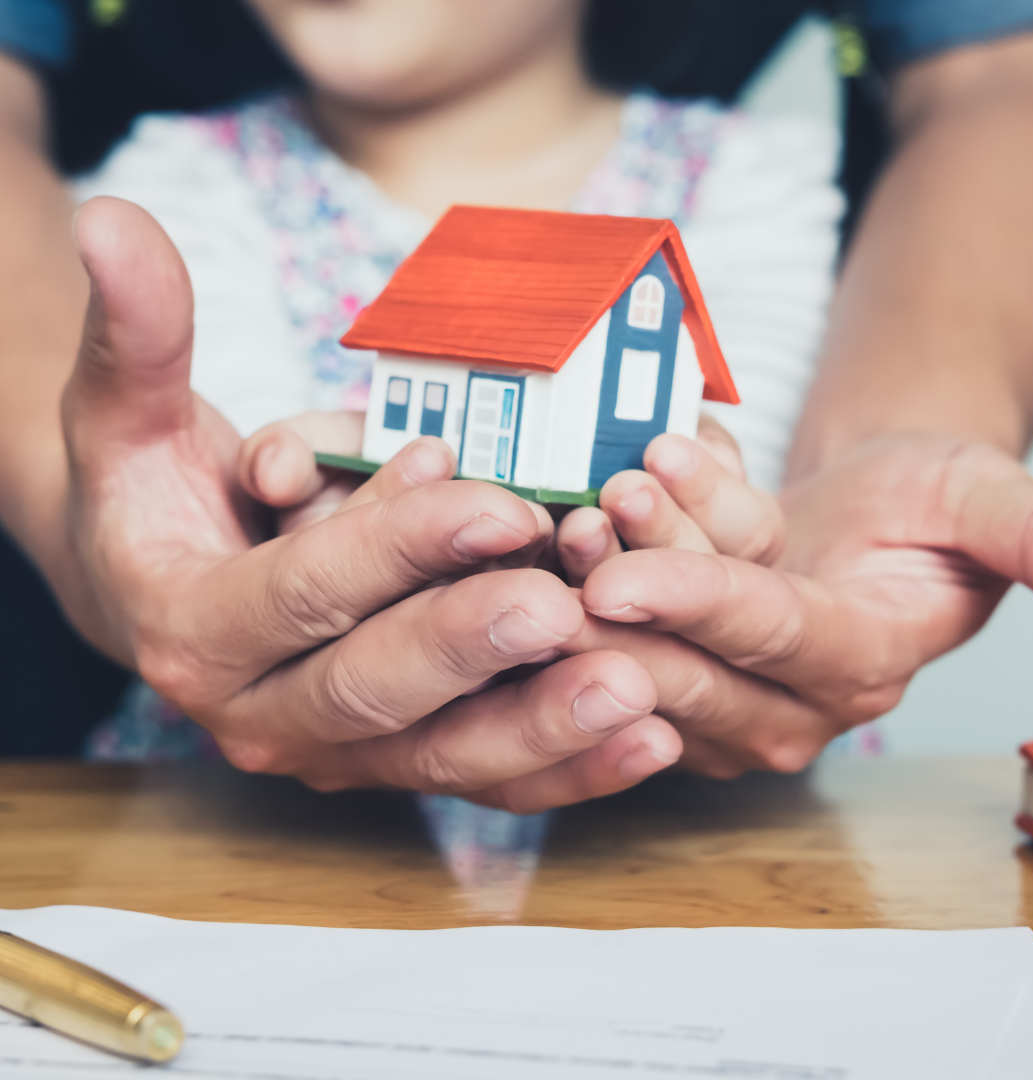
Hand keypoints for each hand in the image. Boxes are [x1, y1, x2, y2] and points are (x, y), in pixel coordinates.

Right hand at [57, 197, 680, 809]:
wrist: (162, 591)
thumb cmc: (157, 494)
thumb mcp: (129, 411)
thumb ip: (138, 332)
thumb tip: (111, 221)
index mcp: (196, 632)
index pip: (305, 591)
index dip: (402, 547)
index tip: (503, 502)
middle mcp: (263, 715)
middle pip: (377, 689)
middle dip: (477, 645)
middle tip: (574, 607)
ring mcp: (336, 753)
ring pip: (443, 755)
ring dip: (544, 729)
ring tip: (642, 694)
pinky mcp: (395, 763)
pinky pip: (483, 777)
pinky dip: (565, 766)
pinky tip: (647, 741)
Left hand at [556, 428, 1032, 776]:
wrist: (868, 508)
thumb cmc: (925, 499)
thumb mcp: (985, 499)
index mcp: (864, 661)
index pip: (771, 637)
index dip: (695, 604)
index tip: (616, 578)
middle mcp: (791, 703)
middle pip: (689, 664)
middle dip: (626, 598)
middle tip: (578, 528)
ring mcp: (727, 700)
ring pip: (645, 645)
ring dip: (602, 572)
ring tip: (583, 505)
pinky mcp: (680, 679)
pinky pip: (623, 634)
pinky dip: (598, 572)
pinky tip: (586, 518)